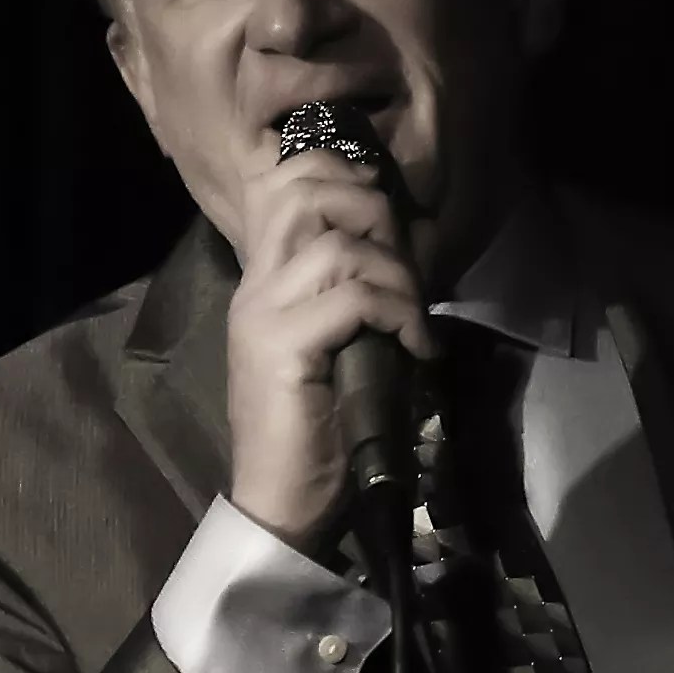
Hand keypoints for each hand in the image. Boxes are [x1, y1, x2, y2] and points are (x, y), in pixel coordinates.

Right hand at [225, 144, 439, 548]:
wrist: (283, 499)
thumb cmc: (322, 426)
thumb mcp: (346, 342)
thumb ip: (357, 291)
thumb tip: (409, 248)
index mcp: (264, 278)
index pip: (285, 183)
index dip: (341, 173)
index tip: (390, 215)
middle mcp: (256, 284)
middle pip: (306, 192)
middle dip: (374, 212)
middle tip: (406, 265)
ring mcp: (264, 313)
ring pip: (340, 248)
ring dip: (398, 277)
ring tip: (415, 320)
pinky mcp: (283, 347)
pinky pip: (354, 299)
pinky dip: (400, 315)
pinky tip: (416, 348)